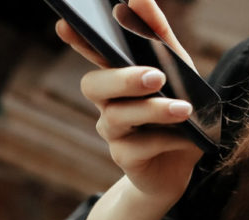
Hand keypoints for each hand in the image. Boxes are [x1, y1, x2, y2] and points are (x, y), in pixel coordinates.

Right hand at [57, 0, 203, 202]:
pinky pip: (138, 146)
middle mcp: (107, 102)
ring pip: (119, 116)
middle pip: (94, 85)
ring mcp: (112, 131)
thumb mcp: (179, 70)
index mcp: (117, 76)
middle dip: (123, 79)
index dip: (78, 40)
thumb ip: (159, 36)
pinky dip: (164, 139)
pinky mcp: (124, 158)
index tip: (65, 25)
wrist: (183, 165)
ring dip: (152, 110)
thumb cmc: (177, 111)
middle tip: (156, 76)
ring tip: (183, 109)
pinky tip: (183, 138)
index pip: (93, 53)